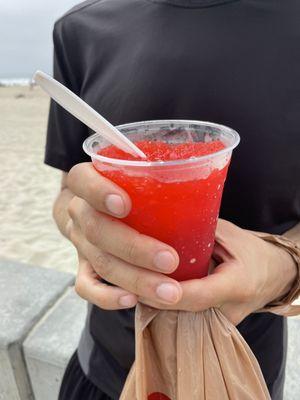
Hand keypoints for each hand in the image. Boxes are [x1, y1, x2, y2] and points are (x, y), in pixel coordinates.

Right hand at [66, 162, 182, 309]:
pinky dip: (107, 297)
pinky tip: (133, 300)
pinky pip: (87, 288)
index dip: (97, 191)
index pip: (81, 179)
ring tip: (170, 292)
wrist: (98, 211)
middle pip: (96, 230)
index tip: (124, 204)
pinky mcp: (84, 267)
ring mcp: (80, 242)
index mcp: (89, 183)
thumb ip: (155, 175)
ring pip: (100, 262)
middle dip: (134, 248)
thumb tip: (201, 174)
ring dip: (135, 279)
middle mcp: (81, 213)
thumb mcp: (136, 176)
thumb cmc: (130, 190)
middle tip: (170, 260)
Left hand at [140, 219, 296, 324]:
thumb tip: (161, 222)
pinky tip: (146, 290)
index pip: (198, 294)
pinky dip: (165, 306)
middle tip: (125, 279)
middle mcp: (227, 311)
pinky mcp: (211, 326)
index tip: (144, 283)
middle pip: (182, 311)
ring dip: (156, 303)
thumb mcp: (228, 234)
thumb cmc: (251, 250)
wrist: (273, 275)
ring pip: (180, 318)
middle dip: (152, 298)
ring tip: (130, 283)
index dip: (169, 292)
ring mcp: (219, 323)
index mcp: (237, 285)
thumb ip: (198, 232)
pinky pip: (184, 318)